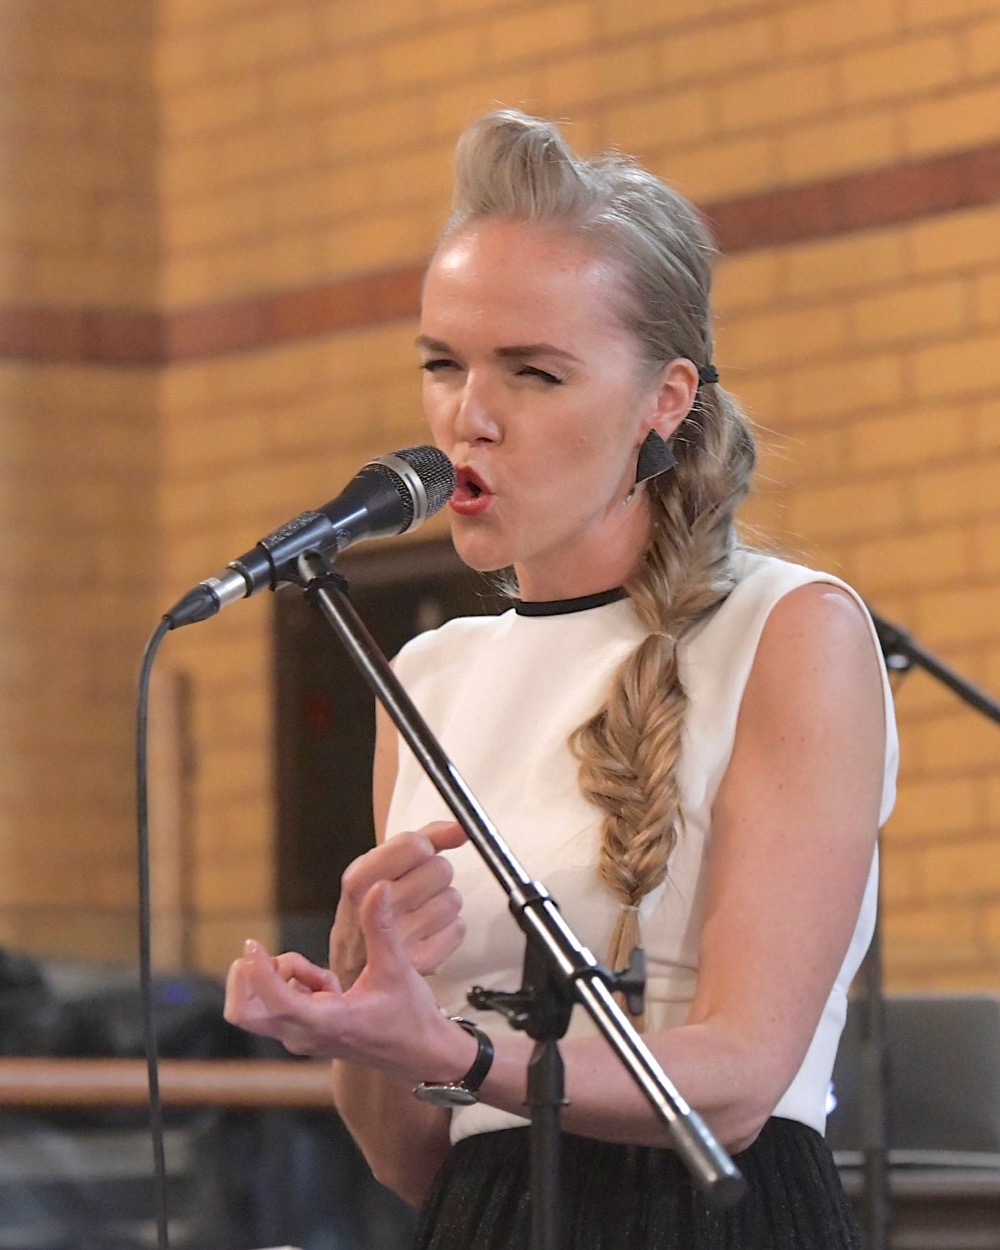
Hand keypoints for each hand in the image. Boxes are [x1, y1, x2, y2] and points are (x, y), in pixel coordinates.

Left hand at [224, 881, 462, 1075]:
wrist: (419, 1055)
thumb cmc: (410, 1016)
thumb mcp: (396, 968)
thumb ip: (381, 927)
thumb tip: (378, 887)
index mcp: (326, 1022)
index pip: (274, 1001)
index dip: (257, 970)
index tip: (253, 942)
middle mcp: (303, 1036)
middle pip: (242, 1013)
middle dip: (249, 978)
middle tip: (273, 955)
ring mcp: (300, 1038)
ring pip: (256, 1008)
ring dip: (276, 977)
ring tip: (320, 974)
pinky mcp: (303, 1034)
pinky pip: (277, 1005)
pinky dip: (290, 984)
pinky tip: (328, 985)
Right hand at [330, 821, 466, 987]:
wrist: (354, 962)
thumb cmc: (371, 905)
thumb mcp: (382, 863)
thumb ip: (425, 837)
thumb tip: (461, 827)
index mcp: (360, 878)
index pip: (415, 846)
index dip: (425, 848)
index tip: (418, 855)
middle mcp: (375, 909)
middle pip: (441, 869)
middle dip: (434, 875)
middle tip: (416, 887)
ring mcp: (397, 940)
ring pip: (453, 900)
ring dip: (443, 902)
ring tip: (419, 910)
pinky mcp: (419, 963)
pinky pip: (458, 929)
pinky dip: (448, 929)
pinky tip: (427, 931)